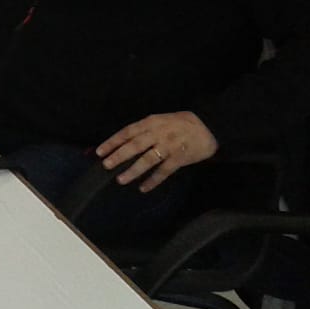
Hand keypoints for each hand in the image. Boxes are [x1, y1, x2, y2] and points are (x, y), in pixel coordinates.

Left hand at [97, 111, 218, 192]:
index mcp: (151, 122)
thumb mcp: (161, 120)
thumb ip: (144, 129)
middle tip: (105, 165)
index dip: (112, 142)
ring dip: (133, 170)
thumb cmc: (181, 123)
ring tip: (120, 179)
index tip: (99, 151)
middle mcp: (158, 134)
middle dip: (118, 156)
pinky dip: (153, 180)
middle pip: (134, 146)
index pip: (127, 132)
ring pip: (147, 160)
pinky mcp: (180, 158)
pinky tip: (143, 188)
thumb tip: (123, 142)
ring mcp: (169, 146)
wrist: (210, 126)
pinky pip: (164, 171)